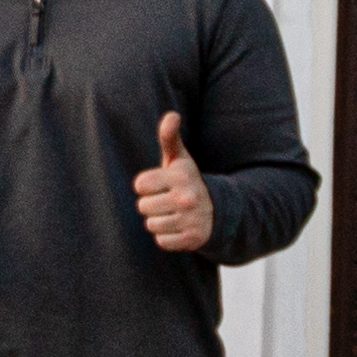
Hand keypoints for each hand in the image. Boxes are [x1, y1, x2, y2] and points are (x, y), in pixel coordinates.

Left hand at [133, 111, 211, 252]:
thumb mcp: (179, 159)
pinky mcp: (192, 239)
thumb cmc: (187, 180)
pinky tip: (179, 227)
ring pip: (151, 225)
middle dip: (152, 204)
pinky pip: (161, 241)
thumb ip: (169, 137)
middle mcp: (187, 197)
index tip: (161, 185)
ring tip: (173, 214)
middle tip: (168, 200)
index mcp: (181, 175)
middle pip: (143, 206)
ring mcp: (191, 219)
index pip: (140, 185)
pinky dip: (167, 237)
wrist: (217, 210)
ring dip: (159, 221)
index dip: (147, 186)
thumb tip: (172, 115)